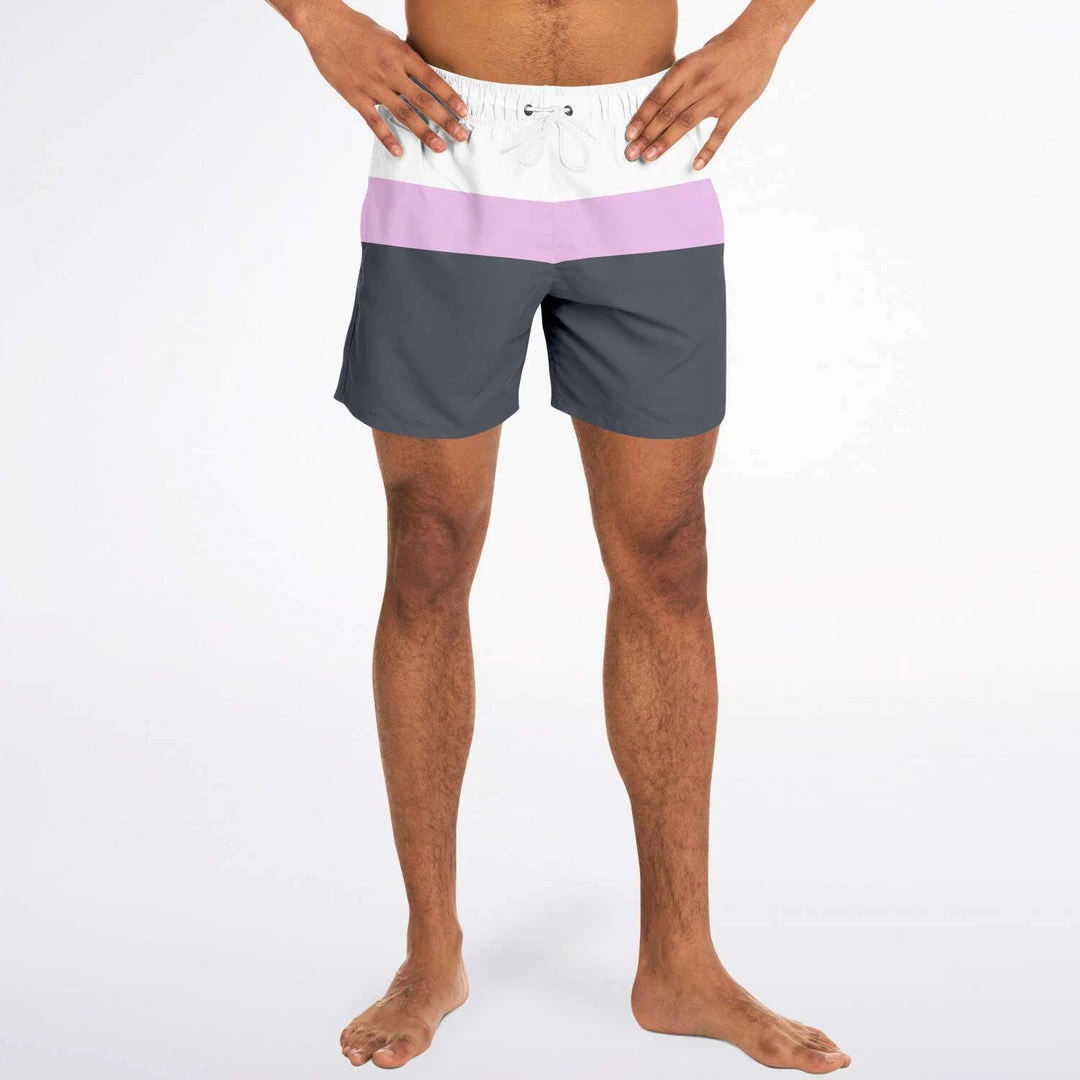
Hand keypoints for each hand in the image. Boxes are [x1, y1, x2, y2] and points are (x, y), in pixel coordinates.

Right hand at [295, 1, 467, 155]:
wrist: (325, 25)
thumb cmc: (359, 30)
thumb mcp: (389, 39)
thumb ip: (405, 59)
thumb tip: (424, 77)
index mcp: (401, 54)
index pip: (432, 80)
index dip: (450, 97)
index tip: (464, 113)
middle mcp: (391, 72)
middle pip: (424, 101)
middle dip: (445, 120)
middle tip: (461, 136)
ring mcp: (374, 86)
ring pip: (404, 114)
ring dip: (424, 133)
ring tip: (440, 147)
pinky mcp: (356, 97)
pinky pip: (375, 122)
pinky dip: (388, 138)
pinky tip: (399, 152)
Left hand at [624, 25, 783, 169]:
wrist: (759, 39)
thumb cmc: (724, 48)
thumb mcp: (695, 57)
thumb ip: (679, 80)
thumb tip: (660, 104)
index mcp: (686, 69)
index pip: (658, 97)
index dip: (641, 117)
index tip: (629, 134)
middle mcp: (698, 84)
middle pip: (667, 114)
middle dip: (647, 136)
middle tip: (632, 153)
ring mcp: (717, 98)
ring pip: (685, 124)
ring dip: (665, 142)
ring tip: (649, 157)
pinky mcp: (734, 108)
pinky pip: (719, 134)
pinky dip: (707, 151)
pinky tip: (696, 166)